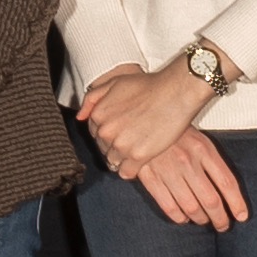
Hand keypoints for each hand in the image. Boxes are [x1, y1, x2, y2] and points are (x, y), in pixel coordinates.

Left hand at [77, 63, 215, 175]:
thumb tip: (80, 116)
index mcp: (98, 115)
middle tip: (131, 138)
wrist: (176, 93)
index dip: (108, 132)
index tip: (120, 131)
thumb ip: (93, 98)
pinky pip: (126, 173)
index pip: (95, 133)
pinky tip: (139, 162)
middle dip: (114, 145)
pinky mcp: (138, 157)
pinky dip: (131, 170)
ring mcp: (121, 146)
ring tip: (136, 149)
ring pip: (113, 161)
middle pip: (103, 148)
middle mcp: (106, 132)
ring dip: (122, 158)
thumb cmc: (149, 86)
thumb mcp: (114, 83)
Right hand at [133, 130, 250, 230]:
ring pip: (191, 206)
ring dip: (200, 219)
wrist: (142, 121)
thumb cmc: (175, 134)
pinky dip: (178, 216)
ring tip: (203, 221)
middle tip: (223, 225)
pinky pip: (168, 205)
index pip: (227, 183)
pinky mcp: (149, 177)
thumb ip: (213, 162)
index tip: (241, 216)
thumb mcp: (200, 140)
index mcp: (204, 150)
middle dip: (220, 218)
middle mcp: (188, 162)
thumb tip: (227, 191)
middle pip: (211, 200)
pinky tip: (183, 217)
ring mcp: (168, 170)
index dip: (237, 203)